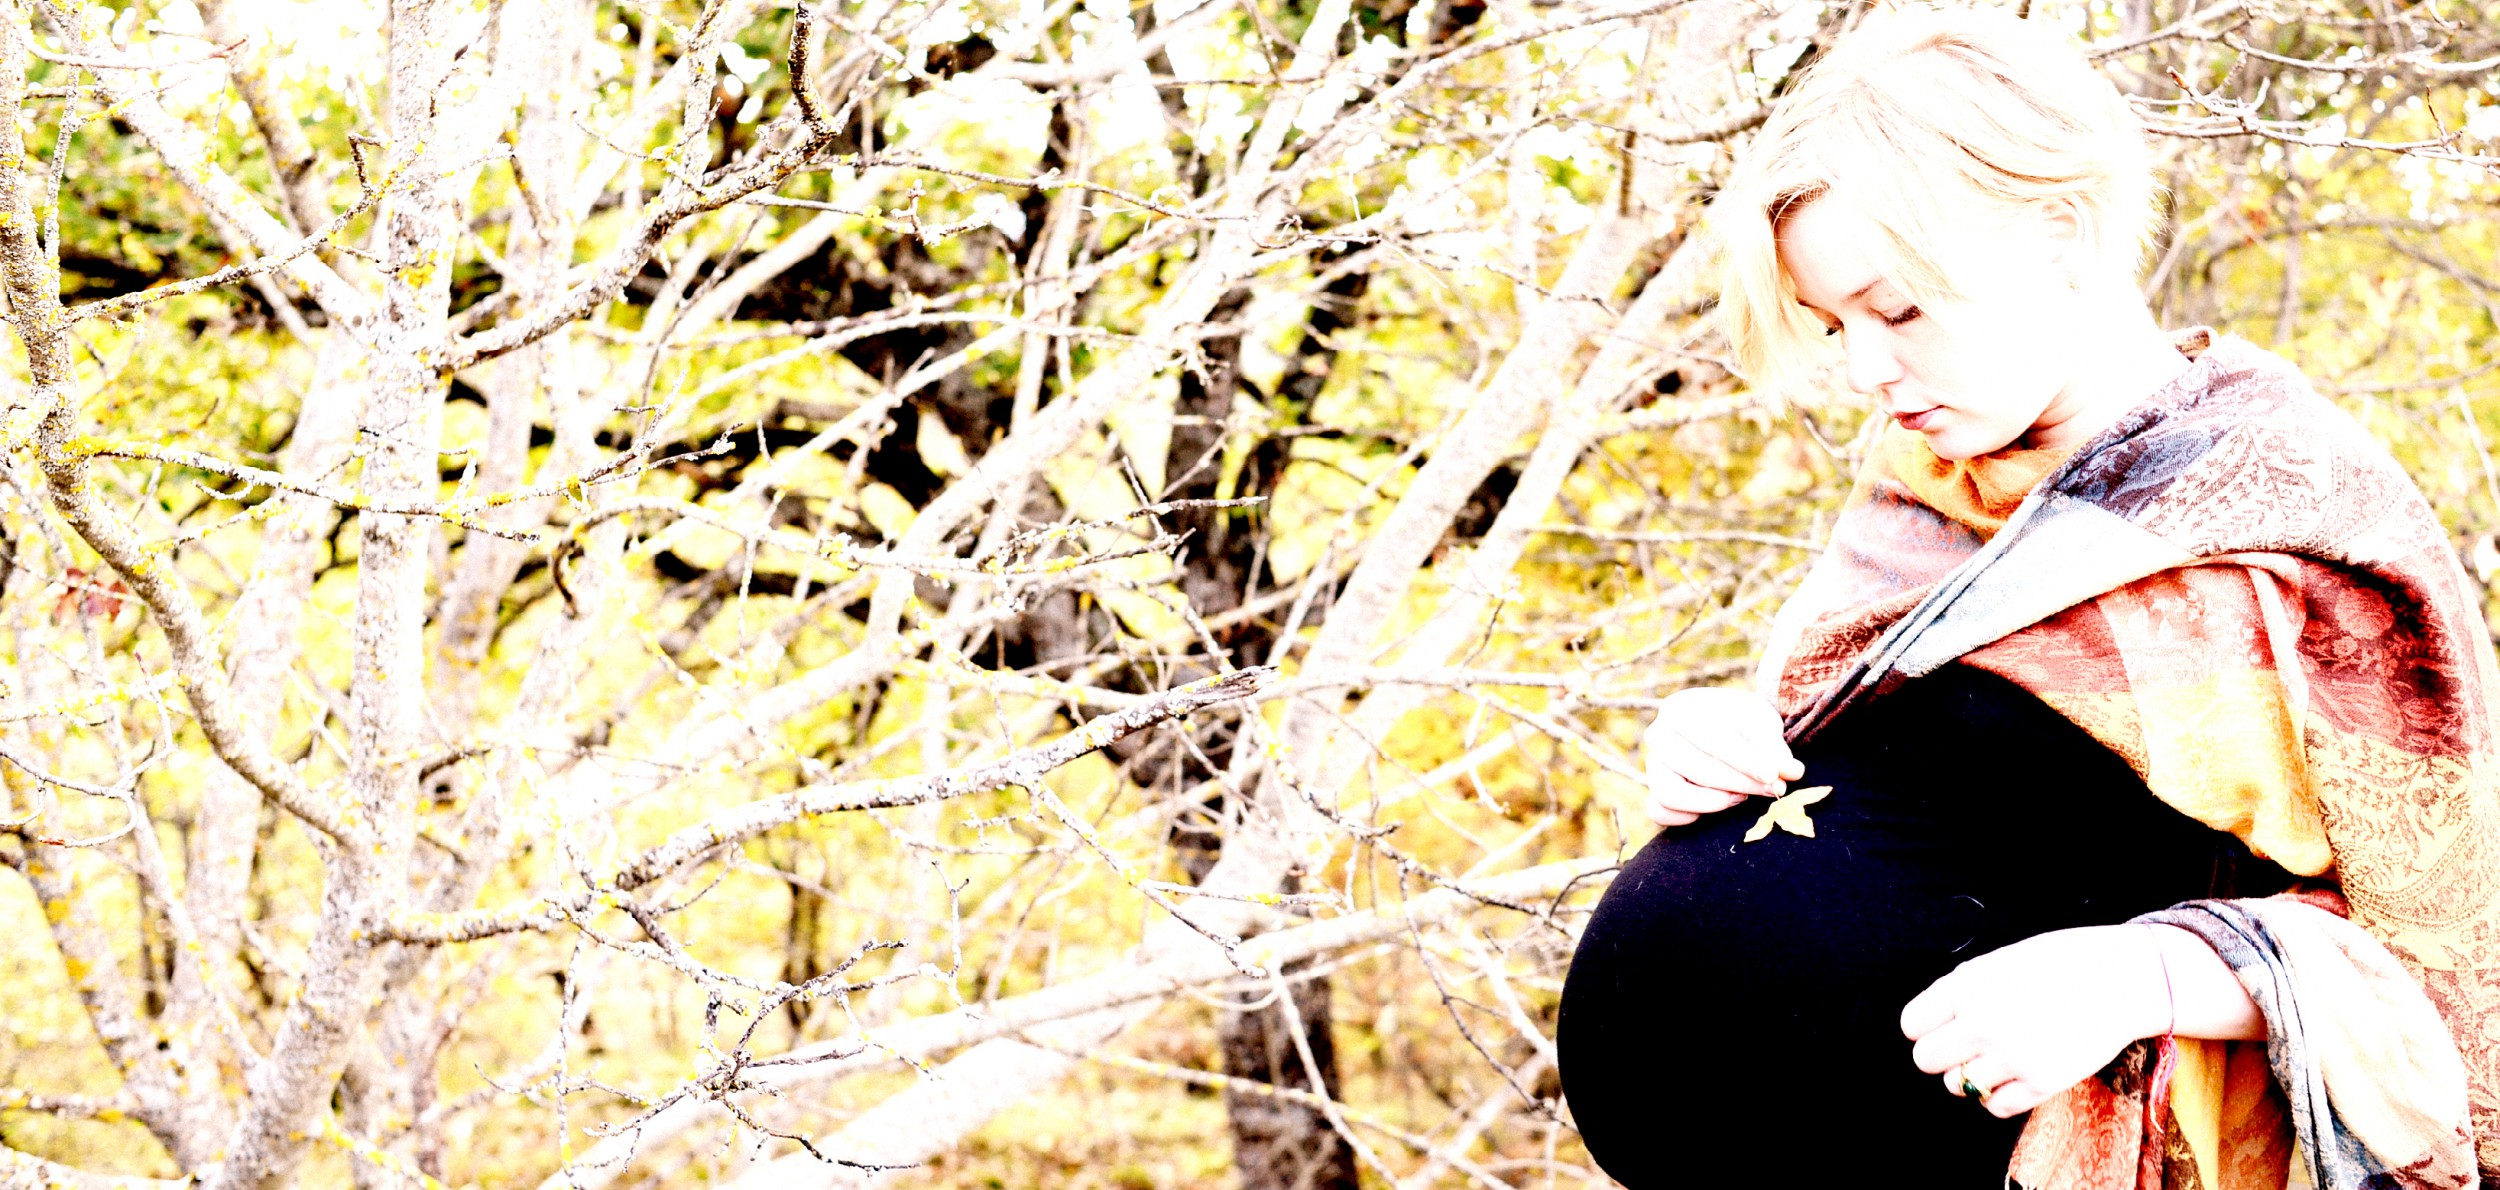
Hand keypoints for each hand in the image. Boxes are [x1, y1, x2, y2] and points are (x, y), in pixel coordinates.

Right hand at [1640, 687, 1802, 826]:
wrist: (1731, 734)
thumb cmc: (1745, 726)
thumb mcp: (1762, 723)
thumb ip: (1773, 746)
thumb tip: (1789, 772)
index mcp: (1680, 708)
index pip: (1710, 738)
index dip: (1744, 760)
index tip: (1773, 775)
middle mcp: (1658, 735)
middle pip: (1696, 768)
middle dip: (1741, 783)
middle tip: (1775, 789)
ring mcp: (1652, 767)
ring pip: (1672, 793)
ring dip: (1713, 802)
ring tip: (1742, 796)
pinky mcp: (1653, 795)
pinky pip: (1661, 813)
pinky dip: (1688, 816)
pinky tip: (1719, 806)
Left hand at [1899, 926, 2170, 1117]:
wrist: (2120, 980)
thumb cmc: (2058, 964)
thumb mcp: (1998, 963)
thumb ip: (1960, 992)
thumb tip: (1931, 1024)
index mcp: (1967, 987)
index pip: (1912, 1025)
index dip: (1926, 1025)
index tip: (1945, 1023)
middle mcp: (1982, 1024)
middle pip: (1925, 1060)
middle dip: (1941, 1053)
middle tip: (1966, 1045)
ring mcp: (2011, 1056)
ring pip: (1958, 1085)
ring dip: (1972, 1074)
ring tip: (1999, 1054)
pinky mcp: (2041, 1082)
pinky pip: (1996, 1106)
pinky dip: (1999, 1095)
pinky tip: (2016, 1073)